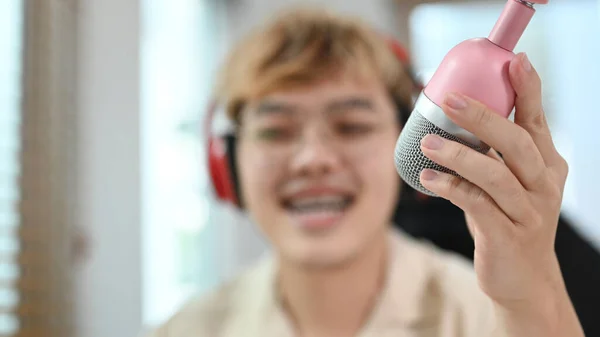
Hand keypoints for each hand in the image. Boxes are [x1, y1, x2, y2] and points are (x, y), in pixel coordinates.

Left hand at [417, 53, 581, 335]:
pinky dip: (450, 188)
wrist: (523, 279)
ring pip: (495, 175)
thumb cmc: (508, 220)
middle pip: (515, 142)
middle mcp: (542, 185)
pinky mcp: (507, 236)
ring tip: (428, 142)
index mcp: (545, 165)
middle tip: (448, 99)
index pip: (536, 122)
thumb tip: (449, 120)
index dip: (528, 91)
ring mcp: (527, 212)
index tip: (515, 61)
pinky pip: (476, 205)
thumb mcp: (509, 184)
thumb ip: (491, 155)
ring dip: (458, 155)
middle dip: (482, 117)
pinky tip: (428, 178)